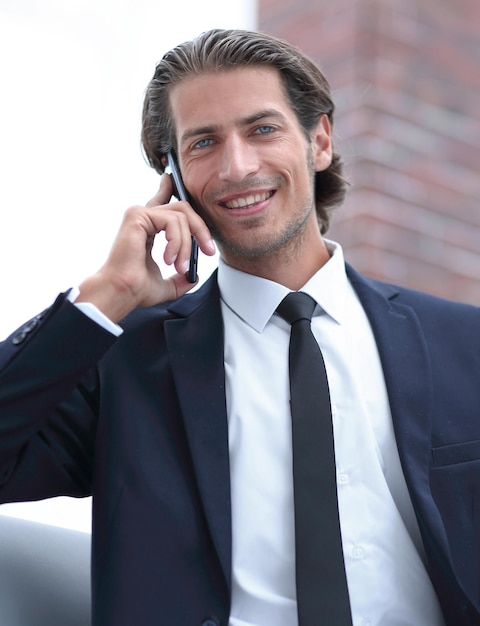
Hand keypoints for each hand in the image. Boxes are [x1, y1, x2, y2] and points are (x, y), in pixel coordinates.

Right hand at [76, 174, 215, 321]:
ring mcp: (139, 214)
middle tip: (208, 251)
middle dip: (200, 229)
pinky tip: (168, 258)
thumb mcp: (166, 286)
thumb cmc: (135, 290)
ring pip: (181, 216)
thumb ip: (180, 279)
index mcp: (146, 229)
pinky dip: (177, 241)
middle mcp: (142, 218)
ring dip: (186, 244)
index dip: (168, 188)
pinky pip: (172, 221)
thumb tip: (193, 277)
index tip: (171, 179)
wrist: (122, 292)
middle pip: (183, 209)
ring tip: (179, 266)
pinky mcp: (138, 215)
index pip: (161, 203)